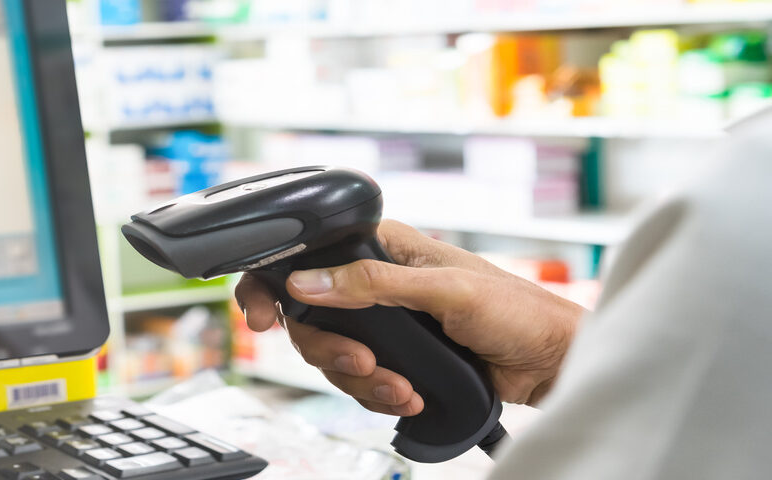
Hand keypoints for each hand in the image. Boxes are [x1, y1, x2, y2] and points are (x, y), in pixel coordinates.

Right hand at [235, 220, 583, 415]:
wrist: (549, 363)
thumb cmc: (516, 310)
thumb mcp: (445, 290)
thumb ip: (373, 284)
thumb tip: (309, 280)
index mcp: (383, 246)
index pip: (307, 255)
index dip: (273, 284)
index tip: (264, 317)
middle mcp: (374, 281)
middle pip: (310, 317)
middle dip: (331, 350)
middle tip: (363, 363)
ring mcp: (382, 322)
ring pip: (332, 355)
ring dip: (361, 380)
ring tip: (401, 387)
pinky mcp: (394, 357)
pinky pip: (359, 381)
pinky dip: (379, 395)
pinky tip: (411, 395)